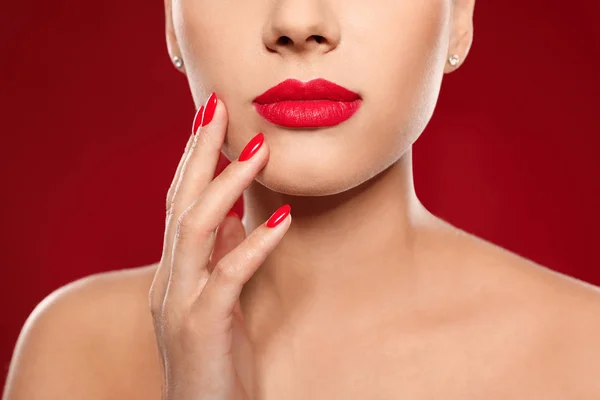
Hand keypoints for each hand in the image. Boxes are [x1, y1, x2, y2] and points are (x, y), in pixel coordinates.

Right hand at [149, 93, 291, 399]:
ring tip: (257, 151)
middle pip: (179, 202)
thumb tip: (238, 215)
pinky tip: (282, 219)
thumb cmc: (217, 356)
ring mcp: (179, 302)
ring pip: (194, 229)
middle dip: (199, 152)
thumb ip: (221, 256)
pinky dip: (255, 244)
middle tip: (220, 108)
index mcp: (175, 269)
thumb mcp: (219, 298)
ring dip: (225, 184)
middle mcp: (169, 278)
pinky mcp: (201, 326)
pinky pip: (228, 276)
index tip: (213, 117)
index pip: (179, 201)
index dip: (194, 157)